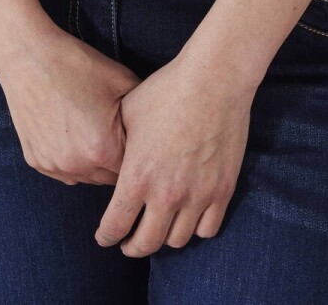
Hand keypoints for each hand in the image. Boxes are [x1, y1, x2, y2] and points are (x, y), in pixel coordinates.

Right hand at [0, 20, 141, 184]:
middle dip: (116, 161)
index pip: (133, 170)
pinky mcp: (36, 161)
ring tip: (92, 131)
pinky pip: (63, 171)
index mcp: (103, 149)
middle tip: (116, 133)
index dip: (137, 154)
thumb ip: (142, 109)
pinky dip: (70, 159)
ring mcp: (54, 166)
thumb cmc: (75, 65)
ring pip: (86, 177)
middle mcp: (78, 166)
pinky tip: (71, 132)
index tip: (138, 140)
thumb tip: (155, 124)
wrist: (28, 57)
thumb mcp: (121, 79)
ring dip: (93, 163)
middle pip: (110, 178)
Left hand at [94, 49, 255, 254]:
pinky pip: (208, 229)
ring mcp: (197, 195)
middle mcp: (166, 195)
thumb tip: (111, 159)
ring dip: (165, 237)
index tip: (105, 237)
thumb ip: (119, 145)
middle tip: (129, 242)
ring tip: (159, 227)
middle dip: (132, 247)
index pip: (115, 226)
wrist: (213, 80)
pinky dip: (195, 228)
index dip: (106, 237)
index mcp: (137, 176)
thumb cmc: (167, 90)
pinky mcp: (222, 190)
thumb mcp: (129, 113)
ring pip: (178, 240)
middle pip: (146, 244)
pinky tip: (188, 218)